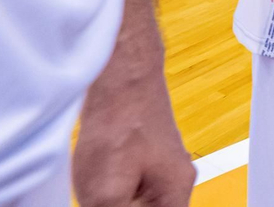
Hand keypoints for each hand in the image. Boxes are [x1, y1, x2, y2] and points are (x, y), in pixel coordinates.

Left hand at [72, 51, 195, 206]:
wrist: (120, 79)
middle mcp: (176, 178)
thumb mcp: (107, 195)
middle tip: (101, 197)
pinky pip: (131, 185)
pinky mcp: (145, 151)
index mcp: (177, 192)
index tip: (111, 206)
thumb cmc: (120, 126)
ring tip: (98, 191)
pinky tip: (96, 179)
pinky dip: (113, 189)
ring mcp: (162, 163)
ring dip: (115, 201)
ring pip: (141, 200)